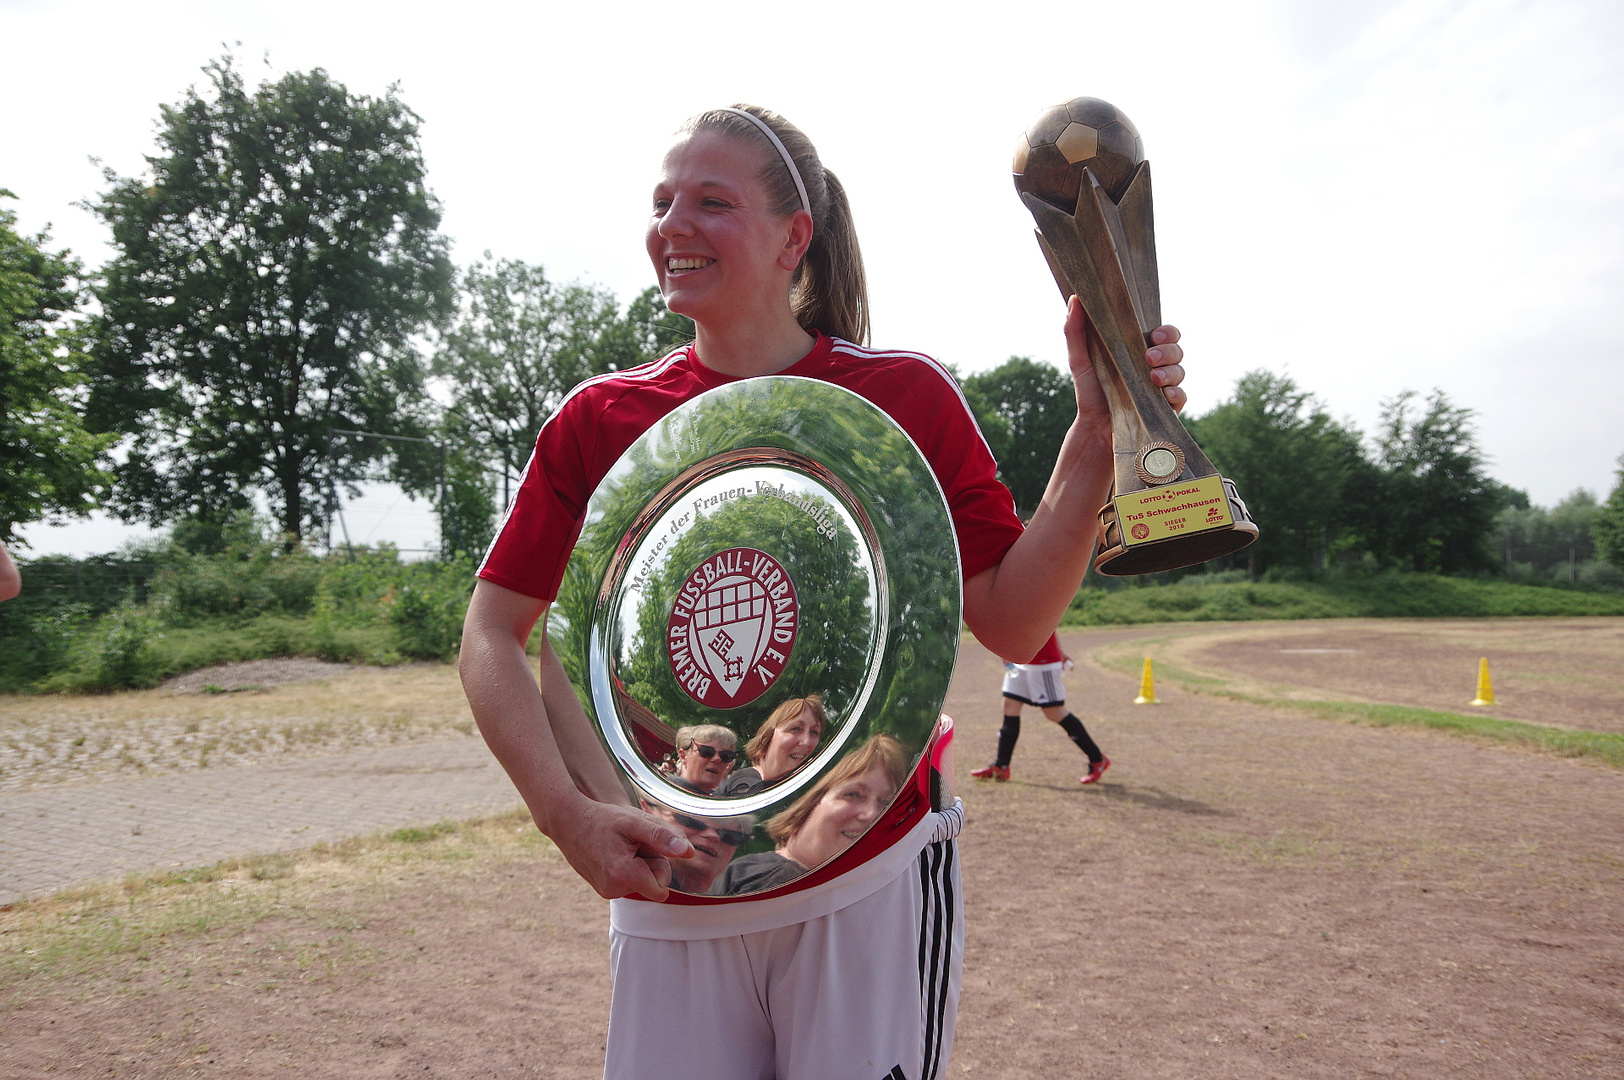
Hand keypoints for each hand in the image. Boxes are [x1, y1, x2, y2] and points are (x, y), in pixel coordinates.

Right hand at [543, 797, 693, 901]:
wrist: (568, 820)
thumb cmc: (604, 819)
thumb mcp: (636, 822)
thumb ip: (662, 837)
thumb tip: (689, 853)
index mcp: (623, 875)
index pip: (661, 889)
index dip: (659, 866)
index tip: (645, 848)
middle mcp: (612, 890)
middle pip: (651, 885)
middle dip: (649, 864)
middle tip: (632, 842)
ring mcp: (605, 891)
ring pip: (639, 884)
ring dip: (636, 865)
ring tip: (619, 845)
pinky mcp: (600, 889)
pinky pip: (626, 883)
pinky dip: (625, 868)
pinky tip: (611, 852)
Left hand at [1063, 296, 1186, 416]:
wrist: (1093, 428)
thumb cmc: (1090, 392)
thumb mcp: (1079, 360)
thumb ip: (1075, 330)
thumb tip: (1075, 297)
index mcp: (1140, 351)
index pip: (1165, 334)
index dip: (1166, 331)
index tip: (1153, 335)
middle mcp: (1155, 367)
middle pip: (1177, 350)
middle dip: (1168, 351)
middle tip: (1149, 357)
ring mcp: (1163, 388)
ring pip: (1181, 372)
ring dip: (1170, 371)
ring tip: (1152, 378)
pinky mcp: (1167, 409)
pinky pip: (1181, 397)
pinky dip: (1175, 394)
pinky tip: (1163, 395)